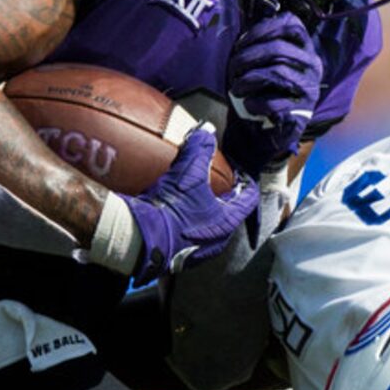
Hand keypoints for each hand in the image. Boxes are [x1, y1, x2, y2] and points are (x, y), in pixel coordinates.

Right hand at [124, 126, 256, 286]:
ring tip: (192, 200)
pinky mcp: (178, 258)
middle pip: (228, 216)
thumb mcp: (188, 173)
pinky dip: (184, 226)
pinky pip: (187, 238)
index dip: (245, 184)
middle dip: (223, 200)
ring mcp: (198, 253)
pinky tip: (171, 216)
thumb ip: (199, 149)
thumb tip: (206, 132)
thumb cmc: (172, 208)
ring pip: (208, 229)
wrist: (142, 239)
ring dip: (203, 214)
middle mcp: (217, 241)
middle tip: (216, 186)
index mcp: (226, 222)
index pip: (248, 201)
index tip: (239, 175)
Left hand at [223, 0, 323, 172]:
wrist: (269, 130)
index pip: (292, 24)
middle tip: (232, 69)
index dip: (263, 28)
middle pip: (279, 49)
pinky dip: (256, 103)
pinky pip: (276, 102)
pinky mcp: (303, 112)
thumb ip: (264, 31)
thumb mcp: (262, 58)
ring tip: (236, 87)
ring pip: (277, 73)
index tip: (241, 43)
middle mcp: (313, 65)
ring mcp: (310, 89)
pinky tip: (248, 105)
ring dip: (249, 80)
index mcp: (304, 48)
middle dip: (248, 57)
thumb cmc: (264, 89)